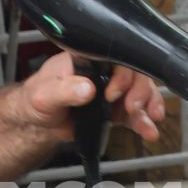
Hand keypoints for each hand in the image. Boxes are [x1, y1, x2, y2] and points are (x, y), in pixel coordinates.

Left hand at [13, 52, 165, 142]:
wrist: (38, 121)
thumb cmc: (36, 99)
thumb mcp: (44, 94)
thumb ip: (64, 90)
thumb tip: (86, 88)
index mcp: (87, 58)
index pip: (115, 57)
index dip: (122, 74)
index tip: (113, 93)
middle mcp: (104, 70)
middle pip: (134, 73)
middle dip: (140, 90)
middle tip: (132, 107)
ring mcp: (112, 90)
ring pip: (140, 91)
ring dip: (149, 104)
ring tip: (151, 117)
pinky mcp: (115, 109)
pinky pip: (135, 113)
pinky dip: (144, 121)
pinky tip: (149, 130)